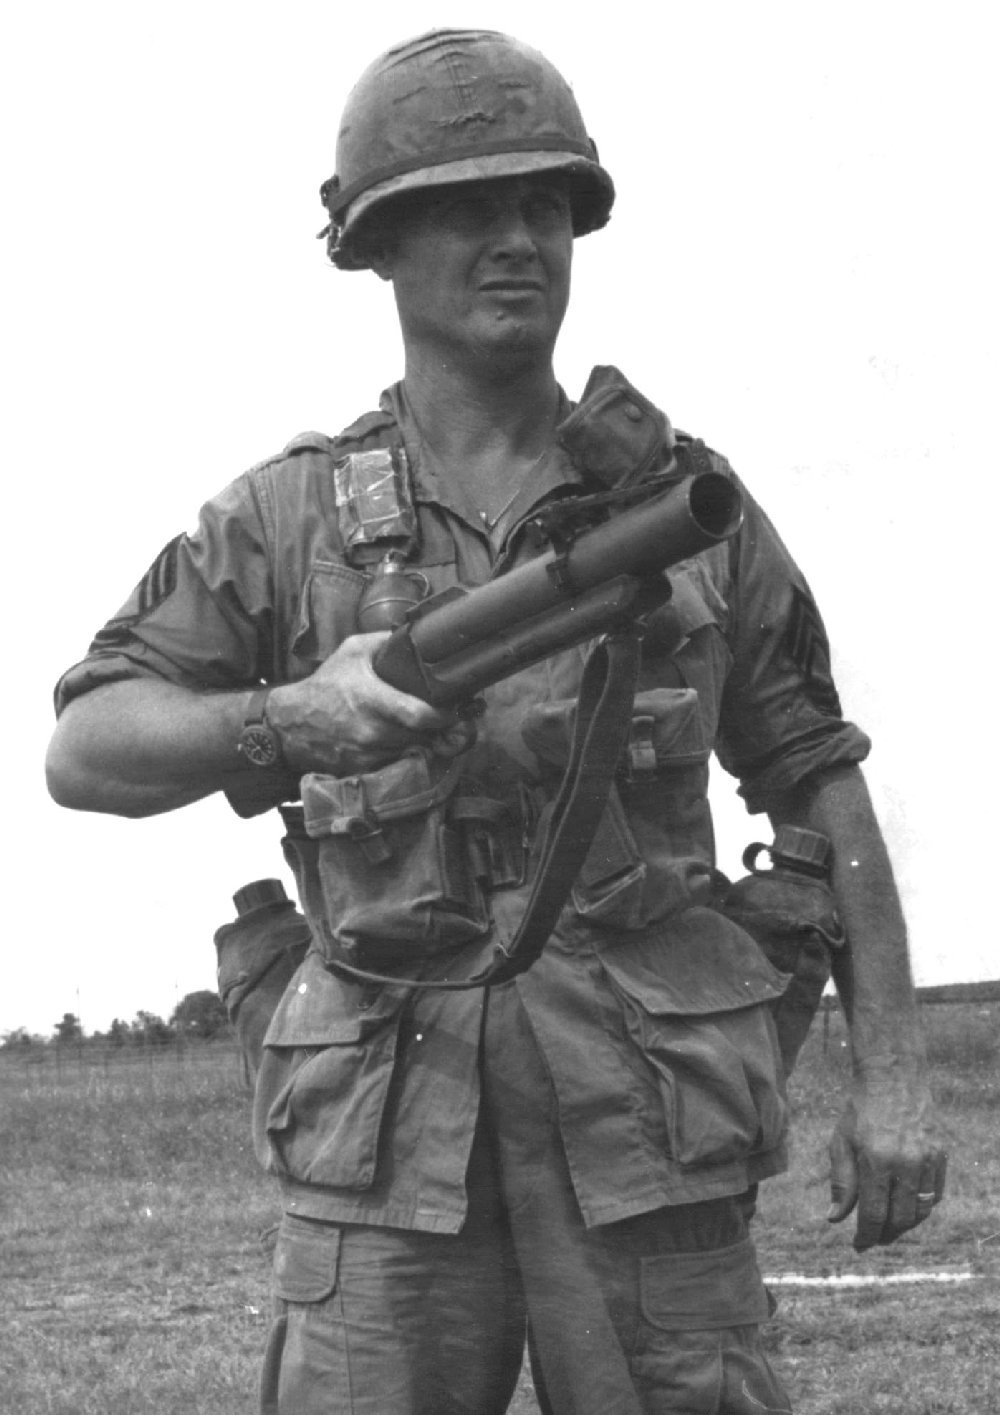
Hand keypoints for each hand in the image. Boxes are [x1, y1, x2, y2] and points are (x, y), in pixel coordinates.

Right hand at [267, 633, 469, 775]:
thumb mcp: (352, 651)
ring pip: (416, 751)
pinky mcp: (366, 770)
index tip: (457, 707)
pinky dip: (407, 753)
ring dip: (426, 741)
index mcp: (372, 699)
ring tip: (426, 725)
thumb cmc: (325, 685)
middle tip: (449, 715)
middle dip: (442, 727)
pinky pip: (399, 764)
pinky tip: (404, 739)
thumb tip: (417, 634)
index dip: (446, 715)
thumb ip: (386, 641)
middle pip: (425, 736)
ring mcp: (369, 754)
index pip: (420, 716)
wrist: (292, 723)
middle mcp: (373, 731)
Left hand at [827, 1063, 946, 1250]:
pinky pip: (934, 1195)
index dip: (866, 1236)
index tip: (858, 1246)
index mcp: (877, 1160)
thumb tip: (835, 1218)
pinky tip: (906, 1208)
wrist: (894, 1077)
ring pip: (920, 1211)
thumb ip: (841, 1182)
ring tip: (888, 1227)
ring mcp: (927, 1160)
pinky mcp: (940, 1156)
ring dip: (904, 1225)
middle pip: (900, 1218)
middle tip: (872, 1239)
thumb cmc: (861, 1110)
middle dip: (884, 1235)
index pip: (875, 1214)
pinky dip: (921, 1208)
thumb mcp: (841, 1141)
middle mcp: (906, 1163)